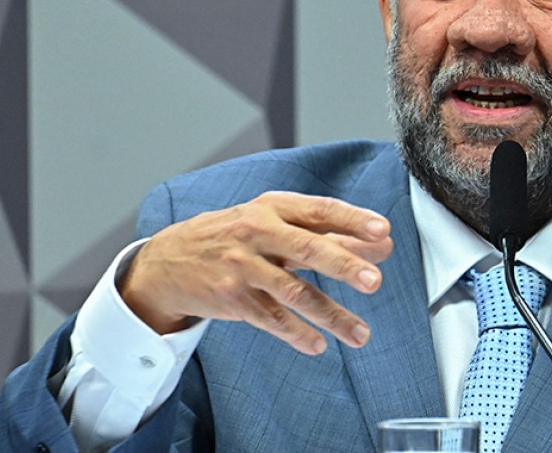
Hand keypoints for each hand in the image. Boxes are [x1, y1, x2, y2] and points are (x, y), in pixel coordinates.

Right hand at [119, 191, 392, 354]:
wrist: (168, 261)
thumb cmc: (234, 237)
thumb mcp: (274, 224)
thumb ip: (325, 233)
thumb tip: (381, 244)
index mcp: (273, 207)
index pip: (320, 210)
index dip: (353, 220)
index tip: (383, 232)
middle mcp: (257, 231)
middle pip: (308, 248)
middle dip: (344, 266)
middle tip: (375, 281)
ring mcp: (242, 265)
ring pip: (294, 292)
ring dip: (331, 315)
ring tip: (360, 334)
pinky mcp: (231, 298)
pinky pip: (271, 318)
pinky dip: (296, 334)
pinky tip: (317, 345)